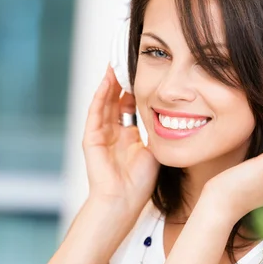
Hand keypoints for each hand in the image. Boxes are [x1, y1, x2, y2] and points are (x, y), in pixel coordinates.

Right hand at [82, 65, 159, 215]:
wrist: (123, 201)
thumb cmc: (140, 183)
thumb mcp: (153, 150)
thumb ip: (156, 132)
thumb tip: (171, 115)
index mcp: (127, 137)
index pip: (129, 107)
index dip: (134, 90)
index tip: (142, 73)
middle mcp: (112, 133)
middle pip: (114, 100)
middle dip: (120, 82)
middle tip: (126, 62)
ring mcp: (100, 135)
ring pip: (104, 103)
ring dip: (109, 84)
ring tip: (115, 65)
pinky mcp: (91, 138)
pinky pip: (95, 112)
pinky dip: (100, 96)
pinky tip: (106, 82)